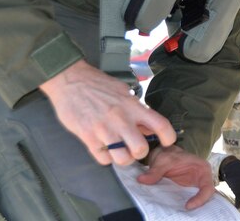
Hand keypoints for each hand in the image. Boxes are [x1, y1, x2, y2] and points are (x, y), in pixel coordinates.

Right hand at [39, 60, 176, 165]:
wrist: (70, 80)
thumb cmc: (98, 84)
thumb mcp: (123, 91)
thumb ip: (136, 109)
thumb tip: (147, 127)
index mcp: (133, 106)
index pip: (160, 124)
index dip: (169, 137)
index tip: (168, 141)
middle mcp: (121, 119)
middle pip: (141, 149)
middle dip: (140, 153)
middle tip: (135, 148)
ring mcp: (103, 130)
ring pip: (122, 159)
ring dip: (123, 158)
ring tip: (119, 151)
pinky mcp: (87, 137)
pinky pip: (103, 159)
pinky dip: (106, 158)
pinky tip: (104, 148)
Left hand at [139, 145, 215, 209]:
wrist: (164, 154)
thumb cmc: (169, 154)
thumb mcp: (163, 160)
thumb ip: (155, 170)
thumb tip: (142, 180)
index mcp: (202, 170)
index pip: (208, 188)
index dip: (201, 199)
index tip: (187, 206)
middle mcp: (200, 180)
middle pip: (205, 198)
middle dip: (197, 208)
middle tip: (184, 216)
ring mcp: (193, 188)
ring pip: (196, 202)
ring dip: (189, 210)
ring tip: (178, 216)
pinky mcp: (184, 193)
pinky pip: (185, 202)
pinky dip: (179, 208)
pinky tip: (171, 213)